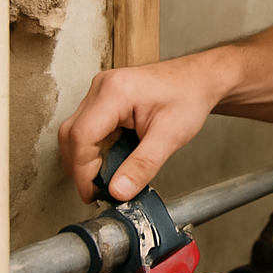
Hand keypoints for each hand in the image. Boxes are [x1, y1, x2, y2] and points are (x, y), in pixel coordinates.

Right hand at [57, 53, 225, 202]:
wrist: (199, 80)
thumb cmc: (190, 97)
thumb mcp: (170, 136)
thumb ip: (143, 165)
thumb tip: (118, 191)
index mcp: (116, 92)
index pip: (82, 136)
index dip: (82, 170)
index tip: (92, 193)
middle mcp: (102, 87)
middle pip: (73, 134)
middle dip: (81, 167)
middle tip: (98, 191)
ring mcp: (101, 91)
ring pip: (76, 132)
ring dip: (86, 159)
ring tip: (107, 178)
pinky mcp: (104, 98)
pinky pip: (88, 127)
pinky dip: (95, 149)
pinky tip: (112, 160)